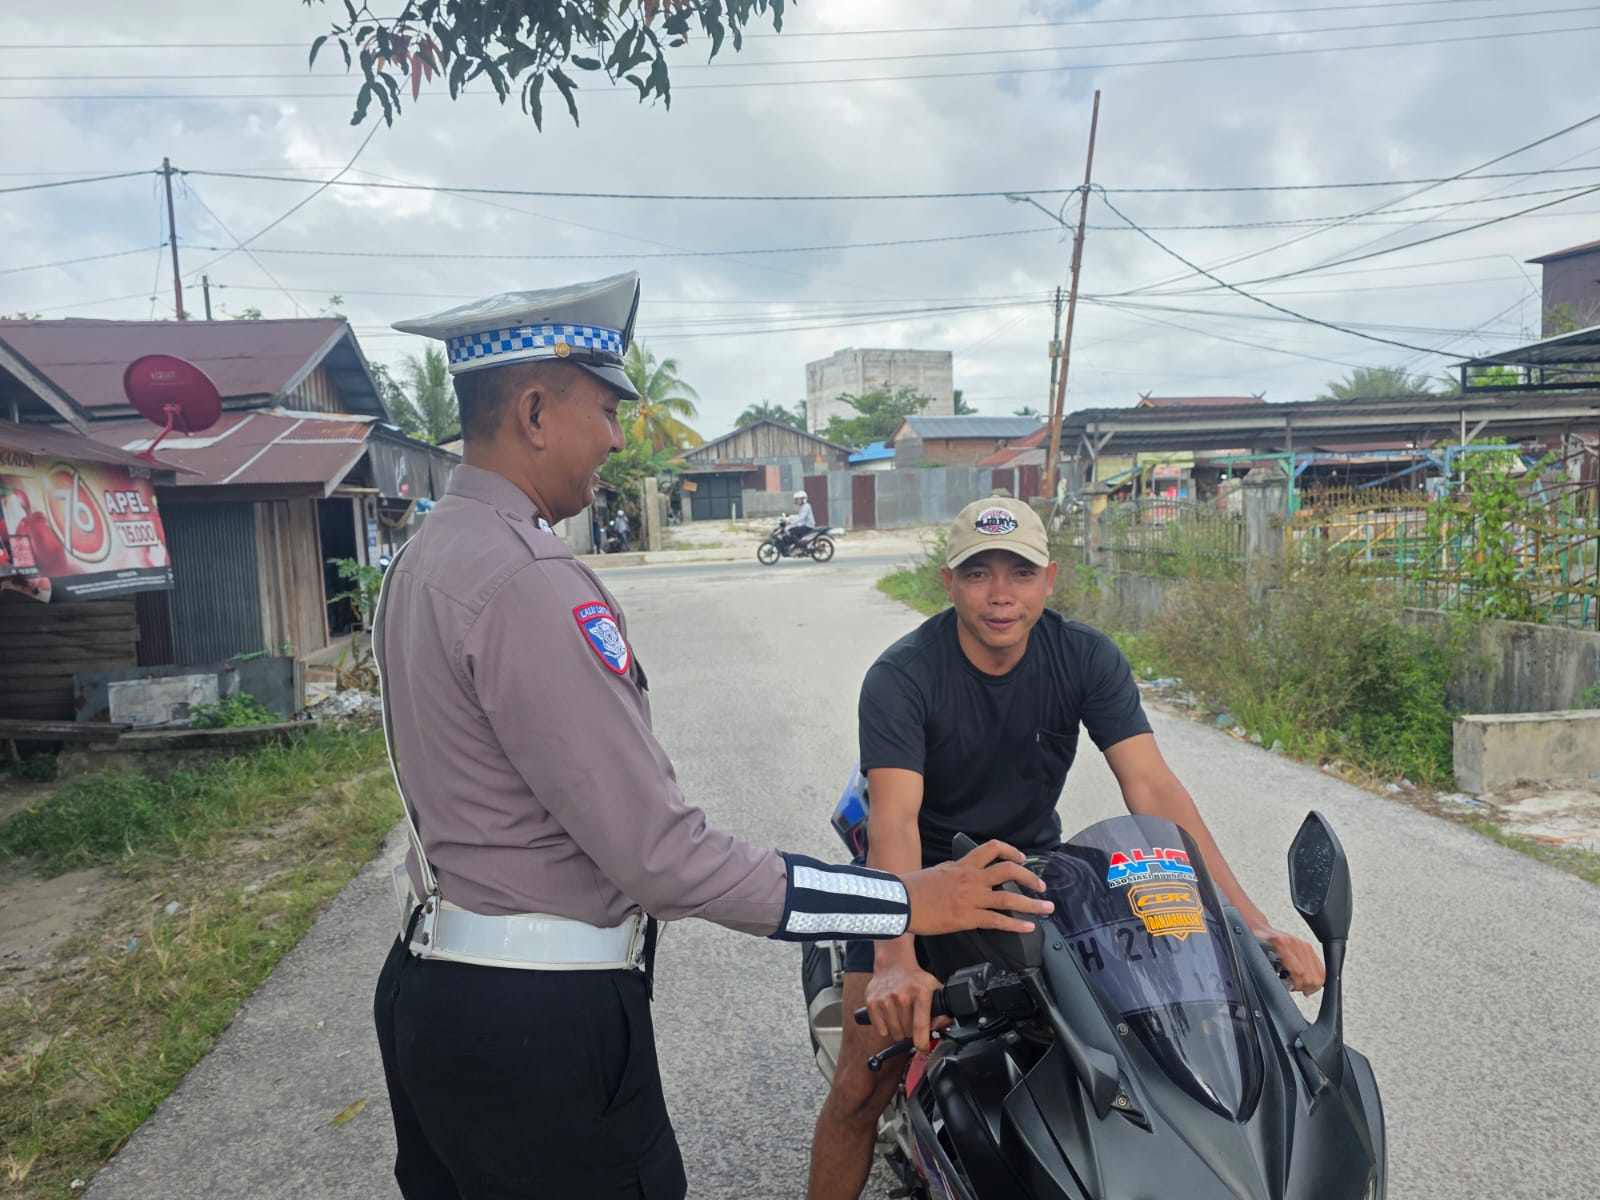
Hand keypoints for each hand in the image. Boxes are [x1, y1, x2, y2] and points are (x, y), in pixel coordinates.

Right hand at [865, 962, 945, 1052]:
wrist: (894, 964)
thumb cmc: (915, 979)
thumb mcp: (934, 989)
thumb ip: (942, 1011)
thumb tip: (940, 1029)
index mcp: (920, 992)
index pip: (920, 1025)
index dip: (922, 1042)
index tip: (924, 1048)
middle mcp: (901, 996)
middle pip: (907, 1033)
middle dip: (911, 1031)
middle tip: (911, 1018)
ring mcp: (885, 999)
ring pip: (894, 1033)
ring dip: (899, 1030)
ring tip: (901, 1016)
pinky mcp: (872, 1003)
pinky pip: (880, 1030)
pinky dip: (886, 1028)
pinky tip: (890, 1016)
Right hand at [901, 839, 1052, 936]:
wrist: (902, 902)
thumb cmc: (914, 888)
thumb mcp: (939, 871)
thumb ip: (956, 872)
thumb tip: (964, 876)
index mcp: (963, 865)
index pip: (992, 849)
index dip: (1011, 851)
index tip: (1022, 858)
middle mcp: (972, 878)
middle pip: (1008, 870)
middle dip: (1029, 878)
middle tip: (1041, 886)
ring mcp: (972, 898)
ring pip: (1009, 897)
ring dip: (1032, 903)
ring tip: (1046, 908)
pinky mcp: (968, 917)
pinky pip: (998, 920)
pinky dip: (1016, 925)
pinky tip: (1028, 927)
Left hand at [1256, 925, 1324, 994]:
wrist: (1259, 929)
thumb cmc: (1257, 944)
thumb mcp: (1259, 958)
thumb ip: (1268, 971)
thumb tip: (1281, 986)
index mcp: (1280, 945)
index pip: (1299, 972)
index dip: (1297, 985)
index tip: (1291, 988)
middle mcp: (1294, 943)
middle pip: (1311, 975)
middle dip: (1304, 987)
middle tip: (1294, 987)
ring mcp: (1303, 944)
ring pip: (1319, 973)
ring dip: (1311, 984)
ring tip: (1300, 985)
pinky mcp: (1308, 946)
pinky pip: (1320, 967)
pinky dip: (1317, 978)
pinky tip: (1307, 981)